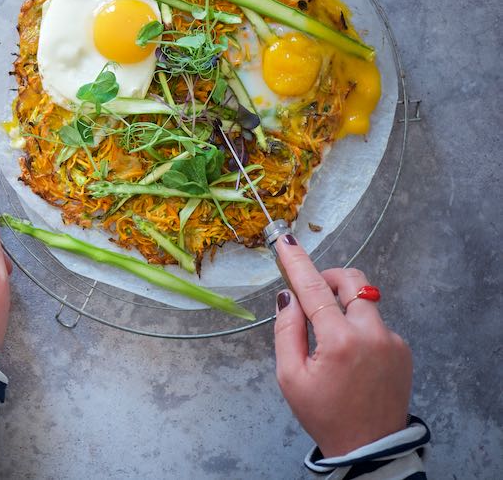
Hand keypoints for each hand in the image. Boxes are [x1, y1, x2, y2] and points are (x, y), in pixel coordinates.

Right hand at [273, 235, 411, 457]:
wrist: (370, 446)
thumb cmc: (324, 414)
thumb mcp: (290, 377)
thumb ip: (287, 331)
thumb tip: (288, 298)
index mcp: (340, 341)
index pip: (313, 290)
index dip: (297, 263)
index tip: (285, 241)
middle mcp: (371, 333)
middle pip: (352, 281)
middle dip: (329, 278)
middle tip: (311, 295)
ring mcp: (392, 340)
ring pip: (364, 301)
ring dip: (343, 306)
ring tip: (328, 337)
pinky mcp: (402, 348)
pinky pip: (375, 322)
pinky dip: (357, 326)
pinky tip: (349, 356)